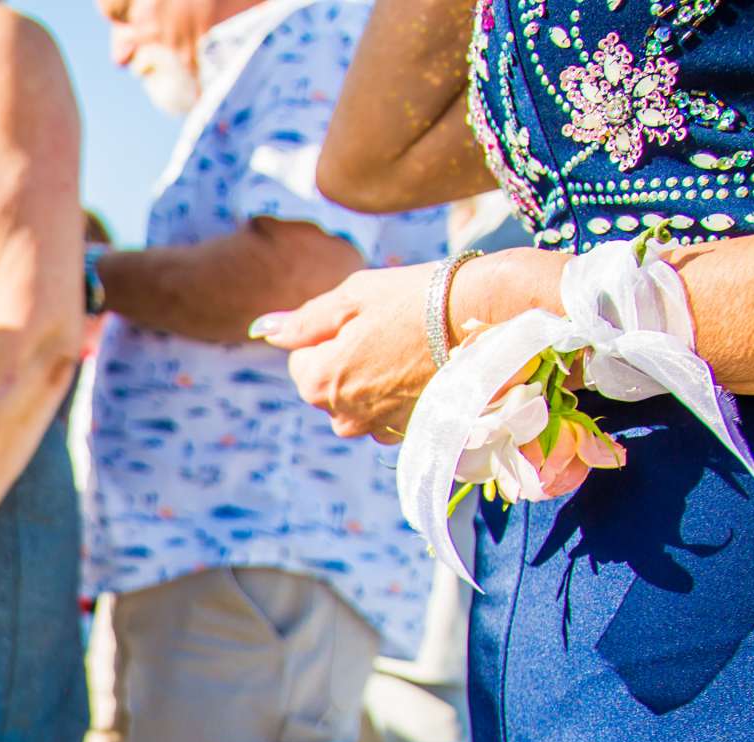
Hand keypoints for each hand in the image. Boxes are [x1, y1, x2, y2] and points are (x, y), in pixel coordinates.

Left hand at [254, 260, 443, 442]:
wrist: (489, 319)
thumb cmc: (417, 298)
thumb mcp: (353, 296)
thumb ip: (303, 320)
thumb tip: (263, 331)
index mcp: (319, 382)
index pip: (300, 360)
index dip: (329, 334)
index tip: (365, 320)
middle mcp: (342, 416)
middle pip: (326, 384)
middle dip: (346, 359)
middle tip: (389, 331)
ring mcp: (377, 430)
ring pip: (356, 400)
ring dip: (371, 378)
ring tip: (409, 349)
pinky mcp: (408, 433)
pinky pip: (386, 414)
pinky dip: (396, 394)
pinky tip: (423, 370)